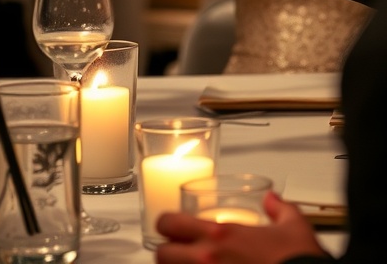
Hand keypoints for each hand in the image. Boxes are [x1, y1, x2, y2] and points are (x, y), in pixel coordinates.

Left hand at [156, 194, 328, 263]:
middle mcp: (207, 260)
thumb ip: (280, 208)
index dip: (166, 225)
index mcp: (220, 235)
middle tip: (177, 252)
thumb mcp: (294, 225)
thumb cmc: (297, 261)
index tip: (171, 227)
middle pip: (161, 255)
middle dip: (167, 252)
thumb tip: (273, 200)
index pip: (170, 224)